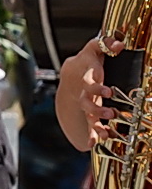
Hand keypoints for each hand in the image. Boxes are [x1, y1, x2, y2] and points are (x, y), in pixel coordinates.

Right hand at [55, 35, 124, 150]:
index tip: (107, 91)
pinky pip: (91, 126)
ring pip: (89, 117)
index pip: (89, 83)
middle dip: (97, 110)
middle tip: (110, 113)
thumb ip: (105, 44)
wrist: (70, 74)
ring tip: (105, 135)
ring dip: (96, 126)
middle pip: (86, 103)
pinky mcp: (91, 114)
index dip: (96, 87)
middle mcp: (84, 94)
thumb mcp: (93, 50)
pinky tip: (95, 144)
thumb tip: (119, 43)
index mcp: (86, 78)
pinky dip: (93, 136)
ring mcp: (87, 105)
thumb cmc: (85, 62)